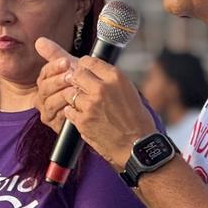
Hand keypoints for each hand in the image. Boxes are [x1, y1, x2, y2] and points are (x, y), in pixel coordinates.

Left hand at [35, 37, 156, 169]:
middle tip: (80, 87)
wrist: (137, 146)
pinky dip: (73, 113)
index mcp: (116, 78)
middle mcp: (102, 88)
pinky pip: (69, 110)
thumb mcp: (130, 92)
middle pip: (77, 74)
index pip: (90, 61)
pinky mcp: (83, 120)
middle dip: (77, 80)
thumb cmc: (138, 121)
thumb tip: (96, 74)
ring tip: (85, 105)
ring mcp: (90, 104)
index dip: (84, 65)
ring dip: (75, 98)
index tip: (83, 69)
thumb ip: (112, 81)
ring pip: (70, 93)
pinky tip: (84, 117)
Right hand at [35, 39, 79, 134]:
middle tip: (70, 75)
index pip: (44, 73)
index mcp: (45, 82)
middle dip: (58, 80)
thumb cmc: (80, 86)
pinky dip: (66, 110)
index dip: (54, 67)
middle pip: (44, 88)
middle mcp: (42, 97)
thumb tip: (39, 41)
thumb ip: (55, 55)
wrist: (95, 108)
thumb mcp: (70, 68)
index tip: (65, 62)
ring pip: (50, 103)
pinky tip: (75, 105)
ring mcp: (47, 111)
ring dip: (62, 95)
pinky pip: (57, 117)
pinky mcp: (54, 124)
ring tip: (74, 89)